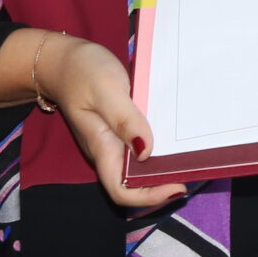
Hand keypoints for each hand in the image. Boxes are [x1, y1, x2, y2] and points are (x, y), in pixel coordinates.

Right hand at [43, 36, 186, 207]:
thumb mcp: (106, 89)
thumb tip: (146, 152)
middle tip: (194, 169)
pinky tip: (176, 135)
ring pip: (139, 166)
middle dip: (162, 184)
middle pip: (134, 183)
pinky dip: (159, 146)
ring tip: (191, 155)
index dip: (149, 196)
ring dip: (162, 166)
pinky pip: (140, 145)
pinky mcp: (120, 128)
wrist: (63, 60)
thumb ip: (124, 120)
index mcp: (102, 147)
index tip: (178, 185)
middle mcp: (108, 150)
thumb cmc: (82, 72)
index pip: (121, 190)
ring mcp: (113, 140)